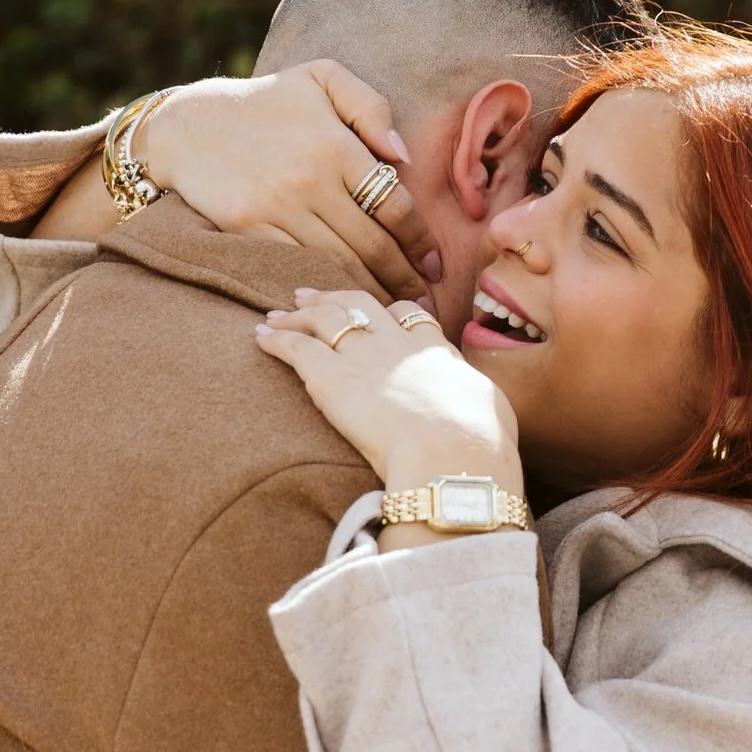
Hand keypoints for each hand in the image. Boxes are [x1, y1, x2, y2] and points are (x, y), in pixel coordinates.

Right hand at [141, 62, 436, 296]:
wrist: (188, 123)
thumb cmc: (265, 101)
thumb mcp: (321, 78)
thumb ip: (370, 107)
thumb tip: (401, 156)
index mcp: (336, 144)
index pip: (394, 204)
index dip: (420, 240)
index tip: (434, 263)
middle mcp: (311, 179)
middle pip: (373, 244)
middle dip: (405, 278)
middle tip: (424, 302)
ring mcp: (278, 207)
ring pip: (340, 263)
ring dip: (372, 292)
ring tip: (393, 311)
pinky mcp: (248, 229)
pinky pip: (298, 267)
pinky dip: (327, 289)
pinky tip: (345, 302)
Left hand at [254, 287, 522, 504]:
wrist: (453, 456)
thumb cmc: (479, 446)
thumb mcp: (490, 412)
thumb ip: (474, 397)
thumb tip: (477, 404)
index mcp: (437, 352)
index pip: (409, 316)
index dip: (388, 311)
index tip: (376, 313)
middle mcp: (398, 345)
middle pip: (362, 306)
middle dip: (335, 297)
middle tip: (312, 295)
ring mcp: (364, 358)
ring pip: (325, 319)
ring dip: (299, 314)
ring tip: (278, 313)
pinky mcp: (332, 379)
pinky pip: (297, 348)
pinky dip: (277, 339)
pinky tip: (261, 337)